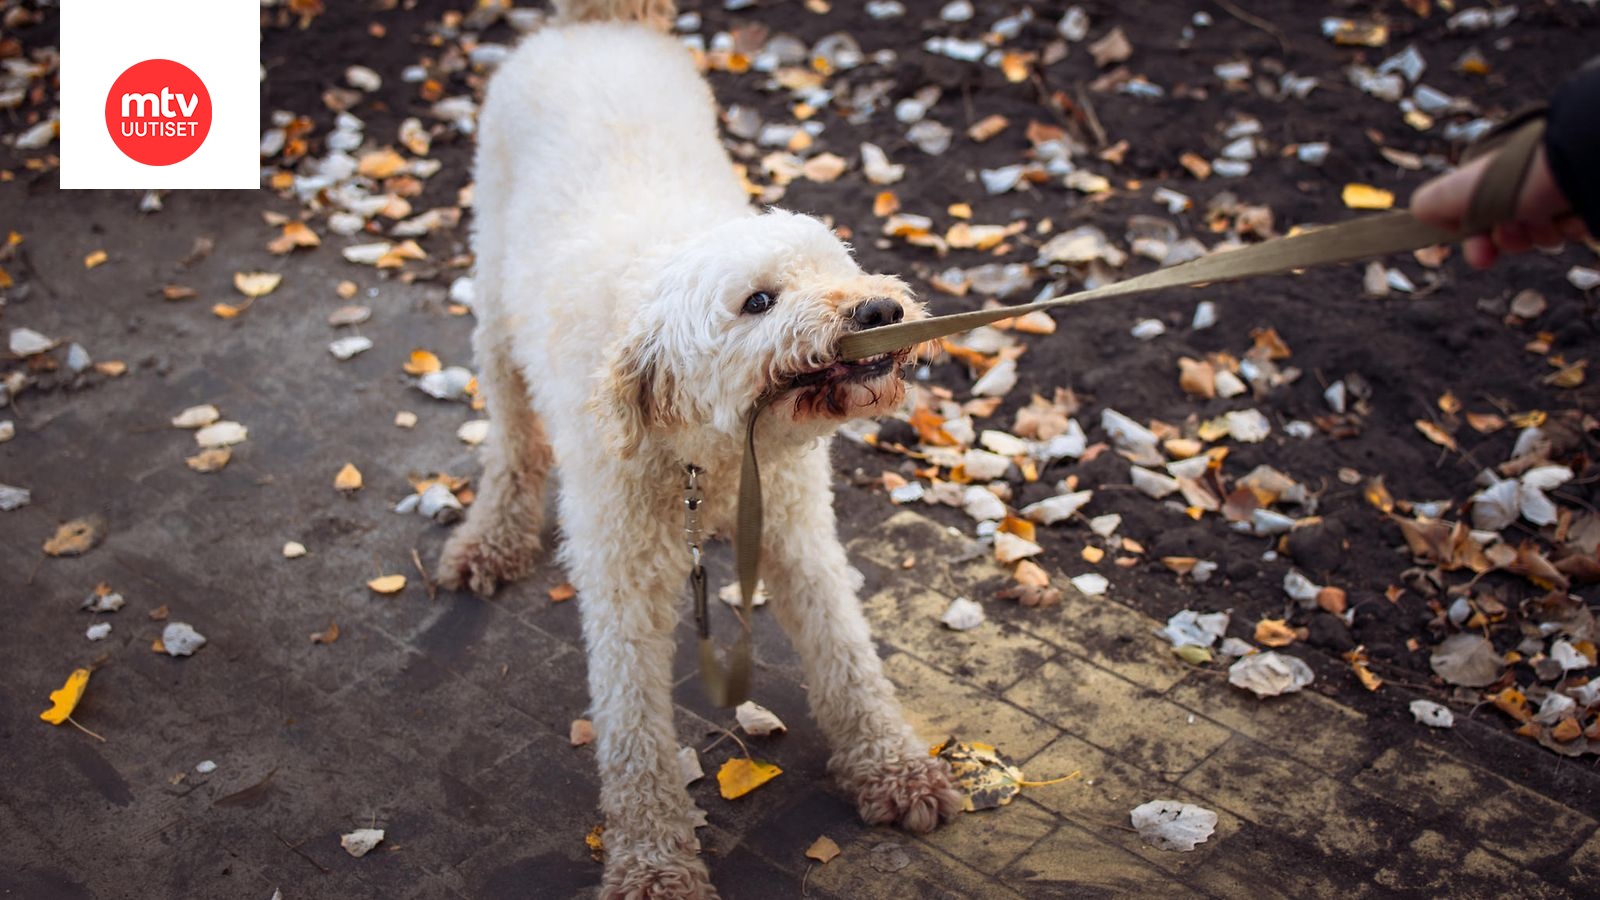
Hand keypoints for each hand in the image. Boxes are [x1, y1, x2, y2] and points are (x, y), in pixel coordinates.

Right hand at [1410, 145, 1589, 268]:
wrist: (1578, 164)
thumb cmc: (1517, 177)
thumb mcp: (1455, 190)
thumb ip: (1429, 205)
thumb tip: (1423, 219)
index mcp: (1490, 183)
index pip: (1477, 226)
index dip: (1477, 245)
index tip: (1482, 257)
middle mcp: (1521, 189)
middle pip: (1510, 236)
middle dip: (1511, 240)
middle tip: (1515, 232)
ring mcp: (1554, 197)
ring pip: (1542, 237)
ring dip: (1540, 234)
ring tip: (1546, 216)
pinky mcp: (1582, 202)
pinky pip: (1573, 229)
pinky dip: (1569, 227)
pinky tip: (1569, 214)